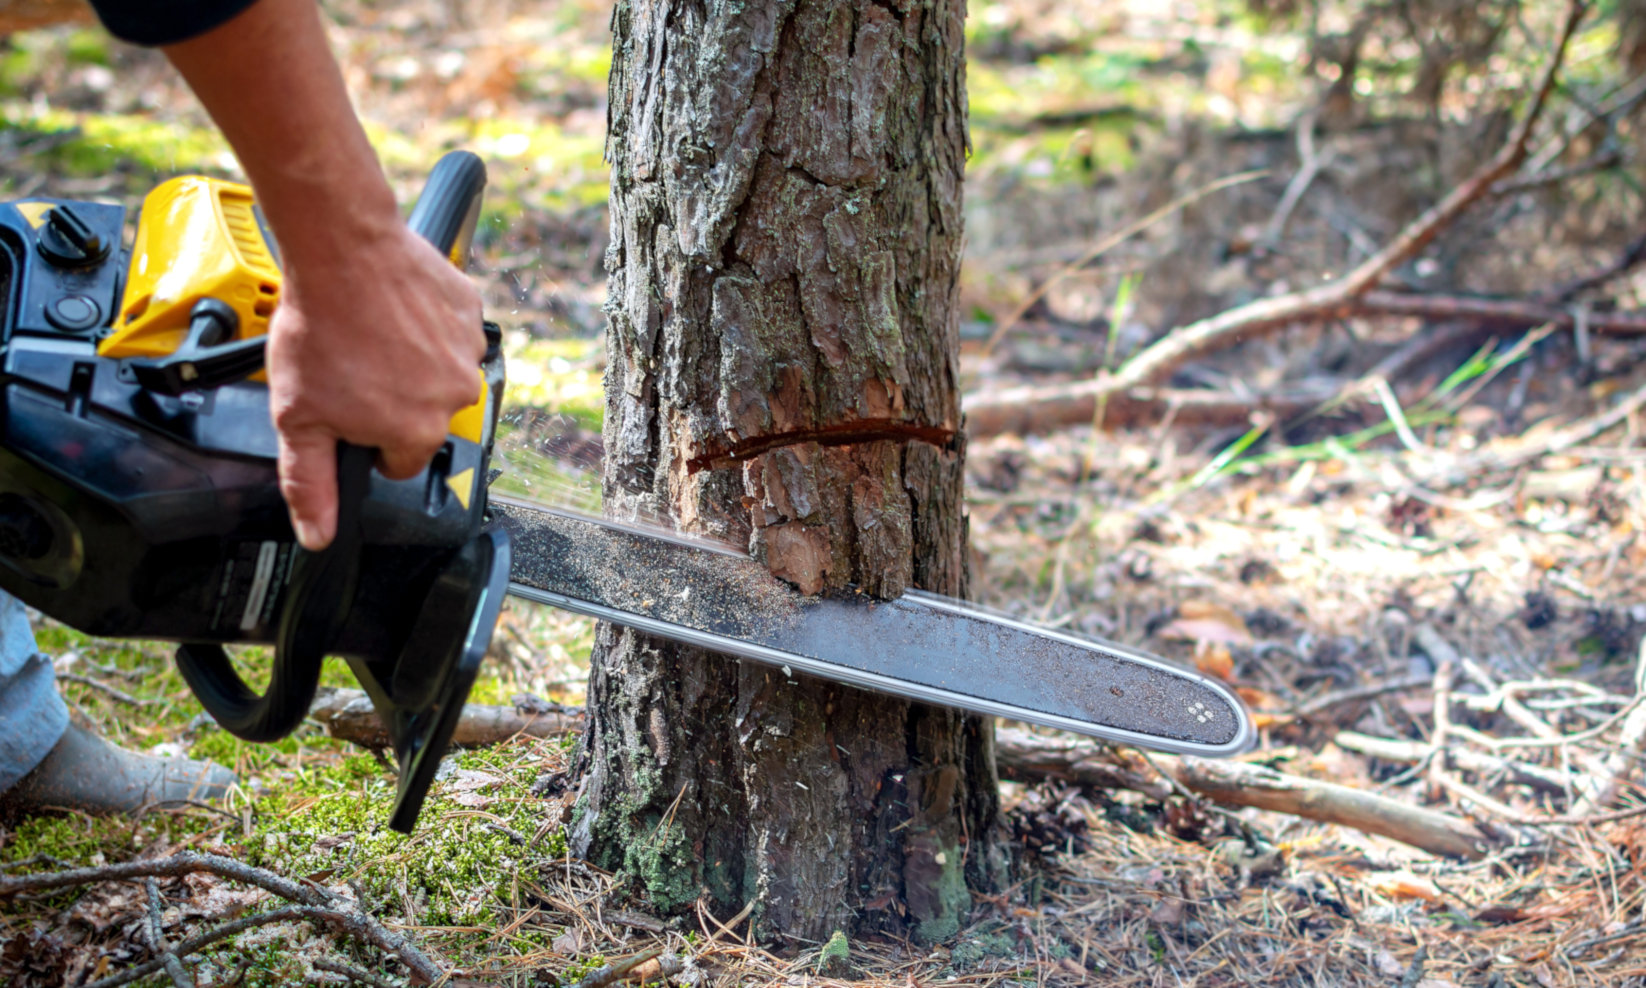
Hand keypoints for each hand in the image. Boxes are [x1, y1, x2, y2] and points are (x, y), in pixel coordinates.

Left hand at [266, 219, 485, 550]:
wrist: (341, 249)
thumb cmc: (319, 328)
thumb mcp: (297, 417)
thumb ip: (309, 482)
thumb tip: (319, 537)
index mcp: (416, 432)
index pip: (398, 460)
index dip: (367, 438)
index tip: (347, 406)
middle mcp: (453, 398)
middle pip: (423, 418)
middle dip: (393, 399)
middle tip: (354, 364)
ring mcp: (467, 352)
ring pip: (439, 375)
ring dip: (412, 362)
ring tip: (371, 334)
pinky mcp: (470, 312)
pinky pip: (452, 333)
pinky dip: (428, 326)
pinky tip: (394, 311)